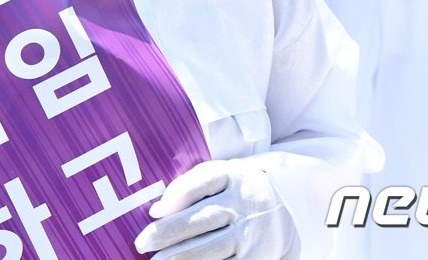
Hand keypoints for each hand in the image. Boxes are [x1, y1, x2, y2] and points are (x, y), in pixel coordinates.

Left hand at [134, 160, 295, 258]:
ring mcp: (250, 233)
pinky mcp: (257, 257)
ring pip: (212, 248)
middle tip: (141, 244)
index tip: (152, 212)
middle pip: (201, 220)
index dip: (175, 197)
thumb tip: (157, 210)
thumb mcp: (216, 176)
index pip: (200, 184)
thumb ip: (186, 186)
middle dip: (168, 234)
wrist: (285, 207)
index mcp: (230, 177)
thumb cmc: (234, 190)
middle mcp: (242, 205)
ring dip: (181, 257)